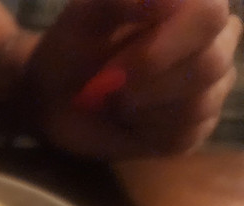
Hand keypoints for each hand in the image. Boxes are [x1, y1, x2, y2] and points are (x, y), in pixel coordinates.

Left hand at [25, 0, 241, 157]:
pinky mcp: (194, 128)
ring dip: (141, 105)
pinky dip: (143, 131)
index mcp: (194, 5)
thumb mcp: (85, 15)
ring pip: (198, 103)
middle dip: (146, 77)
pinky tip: (125, 119)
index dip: (169, 38)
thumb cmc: (72, 48)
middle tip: (105, 80)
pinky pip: (183, 134)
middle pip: (210, 63)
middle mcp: (214, 43)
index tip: (121, 53)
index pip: (212, 14)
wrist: (51, 98)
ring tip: (113, 97)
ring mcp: (209, 88)